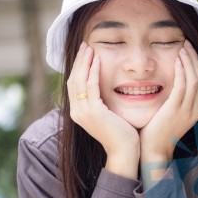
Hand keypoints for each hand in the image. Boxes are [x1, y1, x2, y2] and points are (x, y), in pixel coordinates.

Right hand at [67, 42, 139, 178]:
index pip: (74, 85)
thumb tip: (102, 89)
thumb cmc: (120, 134)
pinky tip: (98, 60)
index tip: (84, 54)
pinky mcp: (93, 112)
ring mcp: (83, 112)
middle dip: (79, 61)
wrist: (124, 152)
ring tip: (90, 48)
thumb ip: (100, 102)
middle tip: (84, 45)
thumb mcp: (107, 115)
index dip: (78, 68)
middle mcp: (76, 112)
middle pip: (73, 80)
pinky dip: (93, 72)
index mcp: (78, 112)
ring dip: (85, 62)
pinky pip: (91, 87)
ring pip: (80, 81)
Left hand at [140, 40, 197, 164]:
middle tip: (186, 43)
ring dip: (189, 60)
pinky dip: (182, 70)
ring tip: (182, 47)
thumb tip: (172, 82)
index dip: (197, 63)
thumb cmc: (158, 131)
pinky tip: (176, 60)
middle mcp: (197, 109)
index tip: (189, 50)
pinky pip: (183, 85)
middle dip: (195, 58)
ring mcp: (188, 110)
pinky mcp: (176, 109)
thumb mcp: (172, 113)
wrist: (154, 149)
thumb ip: (176, 98)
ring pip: (194, 78)